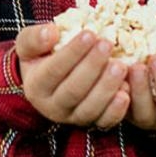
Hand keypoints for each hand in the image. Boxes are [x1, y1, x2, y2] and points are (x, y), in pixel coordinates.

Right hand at [15, 24, 129, 128]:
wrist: (51, 76)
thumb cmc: (42, 54)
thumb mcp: (29, 43)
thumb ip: (34, 38)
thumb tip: (50, 33)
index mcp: (36, 86)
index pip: (54, 71)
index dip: (73, 53)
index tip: (90, 33)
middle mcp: (52, 107)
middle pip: (73, 91)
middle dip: (92, 67)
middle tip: (108, 44)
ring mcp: (73, 118)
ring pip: (90, 108)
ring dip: (107, 88)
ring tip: (120, 66)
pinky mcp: (93, 123)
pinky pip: (105, 122)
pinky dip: (116, 110)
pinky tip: (126, 92)